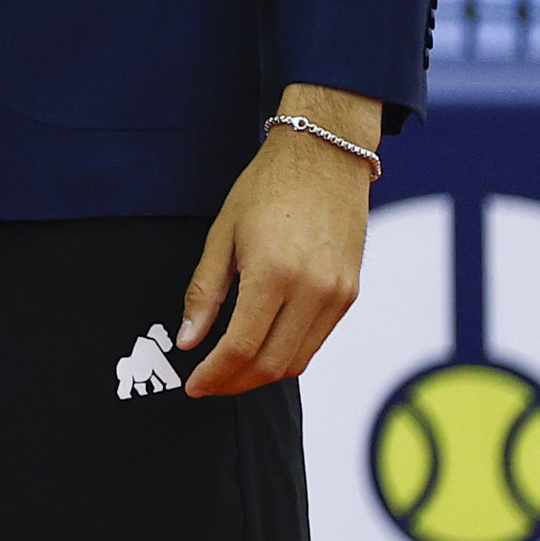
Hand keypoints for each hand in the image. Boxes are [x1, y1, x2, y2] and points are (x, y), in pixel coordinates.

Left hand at [178, 86, 376, 397]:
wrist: (325, 154)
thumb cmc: (266, 187)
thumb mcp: (222, 234)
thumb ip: (204, 292)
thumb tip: (188, 341)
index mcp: (274, 274)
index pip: (242, 347)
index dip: (215, 374)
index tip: (193, 386)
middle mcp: (313, 291)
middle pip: (273, 363)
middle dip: (236, 382)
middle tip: (208, 385)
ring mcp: (338, 295)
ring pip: (298, 359)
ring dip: (262, 375)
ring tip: (230, 372)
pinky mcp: (351, 293)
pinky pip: (317, 340)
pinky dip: (288, 354)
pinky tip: (262, 349)